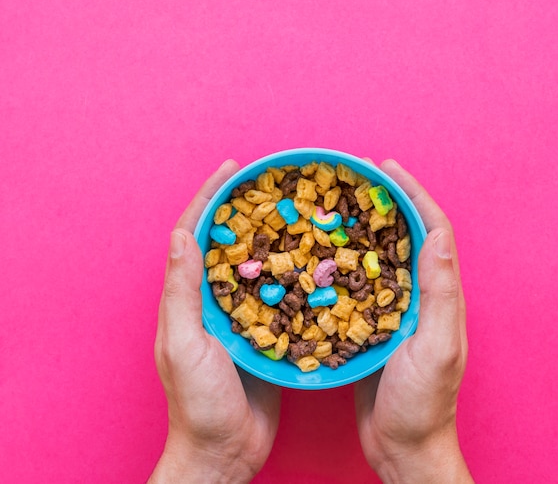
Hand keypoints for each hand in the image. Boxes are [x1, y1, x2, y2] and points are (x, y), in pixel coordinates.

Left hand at [149, 160, 280, 483]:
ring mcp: (239, 314)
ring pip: (254, 261)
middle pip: (226, 240)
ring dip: (269, 232)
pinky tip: (311, 257)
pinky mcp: (264, 331)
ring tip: (294, 208)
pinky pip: (276, 289)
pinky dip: (289, 267)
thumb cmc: (199, 403)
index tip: (232, 169)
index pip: (195, 233)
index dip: (211, 197)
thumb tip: (181, 235)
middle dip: (243, 206)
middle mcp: (212, 299)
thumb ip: (183, 293)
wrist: (225, 452)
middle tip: (269, 181)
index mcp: (189, 297)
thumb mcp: (184, 345)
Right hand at [354, 160, 471, 482]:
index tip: (387, 169)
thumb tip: (438, 235)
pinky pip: (362, 280)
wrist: (403, 447)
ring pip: (383, 253)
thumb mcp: (436, 347)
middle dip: (388, 200)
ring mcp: (396, 309)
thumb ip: (440, 293)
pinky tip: (326, 251)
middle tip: (360, 177)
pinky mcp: (374, 324)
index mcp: (440, 295)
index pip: (433, 229)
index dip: (413, 194)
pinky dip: (348, 257)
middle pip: (408, 234)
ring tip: (341, 202)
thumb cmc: (421, 403)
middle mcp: (421, 295)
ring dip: (367, 224)